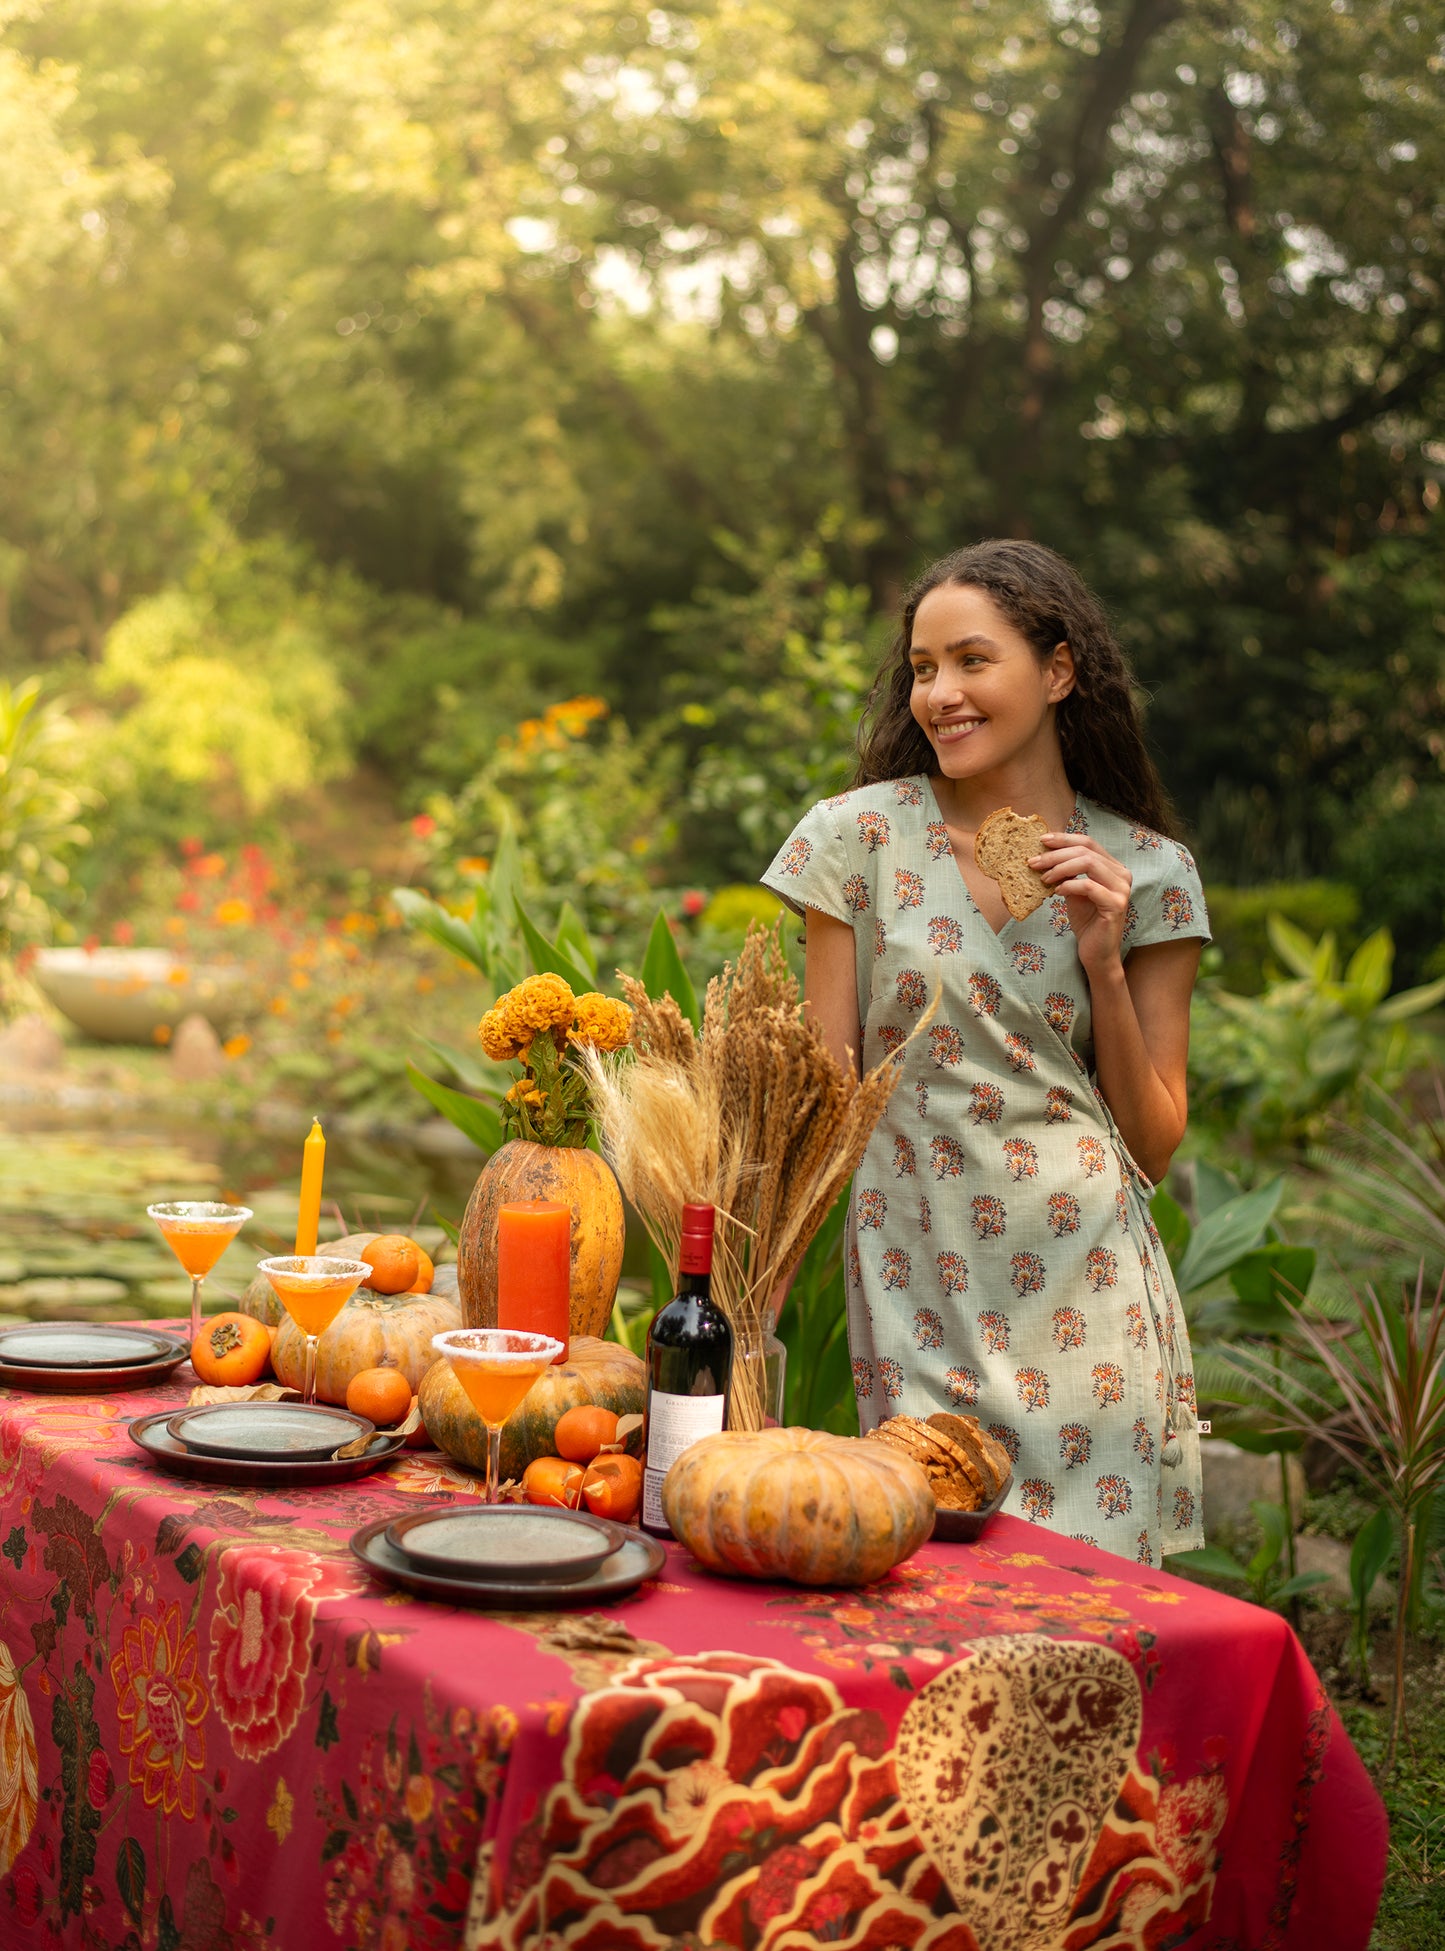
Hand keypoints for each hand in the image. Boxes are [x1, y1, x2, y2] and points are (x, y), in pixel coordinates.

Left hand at [1029, 835, 1132, 975]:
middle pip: (1086, 850)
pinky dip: (1069, 886)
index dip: (1064, 839)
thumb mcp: (1074, 891)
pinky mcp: (1116, 905)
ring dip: (1060, 868)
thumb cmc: (1086, 922)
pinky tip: (1056, 892)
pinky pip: (1088, 886)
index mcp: (1113, 867)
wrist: (1096, 953)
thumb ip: (1067, 873)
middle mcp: (1122, 874)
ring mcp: (1121, 889)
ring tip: (1044, 878)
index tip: (1041, 840)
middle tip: (1034, 862)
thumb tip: (1044, 855)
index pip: (1088, 843)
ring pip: (1088, 863)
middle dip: (1056, 854)